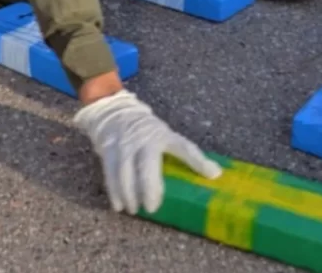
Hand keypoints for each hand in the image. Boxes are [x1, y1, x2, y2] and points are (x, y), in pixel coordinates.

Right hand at [73, 88, 221, 214]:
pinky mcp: (108, 148)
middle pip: (148, 165)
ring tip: (135, 210)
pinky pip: (110, 172)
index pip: (183, 146)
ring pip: (126, 172)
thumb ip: (173, 151)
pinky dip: (115, 191)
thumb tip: (200, 173)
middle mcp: (144, 138)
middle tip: (153, 208)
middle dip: (150, 188)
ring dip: (130, 194)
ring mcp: (125, 143)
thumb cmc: (143, 130)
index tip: (213, 174)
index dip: (198, 160)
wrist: (112, 110)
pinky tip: (119, 206)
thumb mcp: (160, 134)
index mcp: (163, 135)